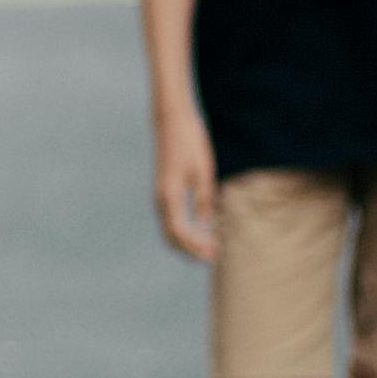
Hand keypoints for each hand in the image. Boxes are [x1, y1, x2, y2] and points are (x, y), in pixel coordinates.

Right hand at [152, 109, 218, 263]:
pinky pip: (173, 219)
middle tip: (215, 256)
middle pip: (172, 237)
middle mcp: (161, 199)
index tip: (215, 254)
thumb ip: (205, 200)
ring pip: (171, 230)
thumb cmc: (190, 143)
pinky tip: (203, 229)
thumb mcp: (203, 171)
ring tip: (211, 246)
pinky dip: (186, 230)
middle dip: (192, 250)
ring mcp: (160, 196)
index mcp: (170, 195)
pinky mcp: (165, 191)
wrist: (172, 121)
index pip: (181, 233)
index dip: (197, 247)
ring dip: (189, 242)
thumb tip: (207, 226)